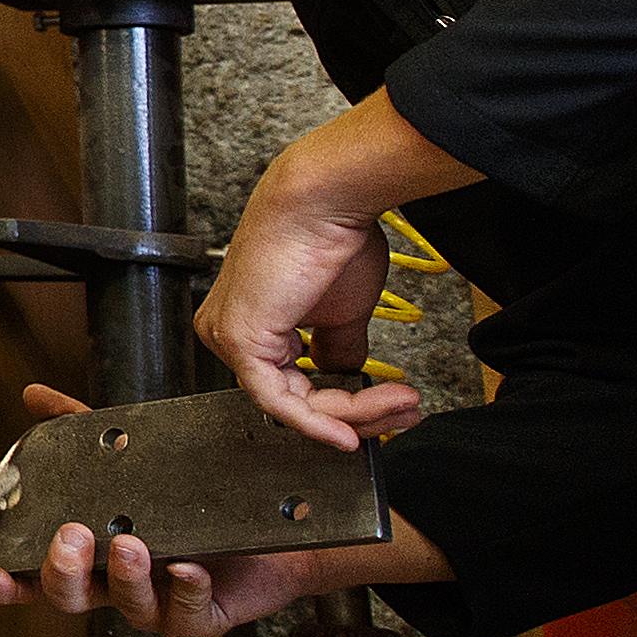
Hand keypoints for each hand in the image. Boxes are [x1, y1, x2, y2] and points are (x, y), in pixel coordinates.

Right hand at [0, 384, 449, 636]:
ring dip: (125, 576)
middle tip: (70, 538)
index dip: (11, 582)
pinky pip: (187, 616)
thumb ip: (83, 432)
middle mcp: (120, 586)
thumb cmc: (200, 500)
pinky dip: (186, 592)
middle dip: (63, 572)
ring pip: (129, 606)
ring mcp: (160, 606)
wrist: (279, 531)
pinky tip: (187, 569)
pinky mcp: (202, 617)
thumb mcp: (136, 461)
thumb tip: (35, 395)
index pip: (39, 576)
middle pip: (72, 598)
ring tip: (130, 544)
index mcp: (95, 556)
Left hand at [197, 90, 473, 450]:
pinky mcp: (240, 342)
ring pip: (296, 404)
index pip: (296, 387)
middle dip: (360, 413)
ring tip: (403, 403)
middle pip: (297, 400)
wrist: (324, 202)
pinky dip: (319, 423)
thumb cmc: (331, 239)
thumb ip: (336, 348)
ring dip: (357, 412)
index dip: (349, 406)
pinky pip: (278, 401)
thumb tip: (345, 375)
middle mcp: (230, 334)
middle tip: (406, 409)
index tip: (393, 407)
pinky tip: (351, 434)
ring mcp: (229, 339)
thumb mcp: (342, 311)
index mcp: (250, 325)